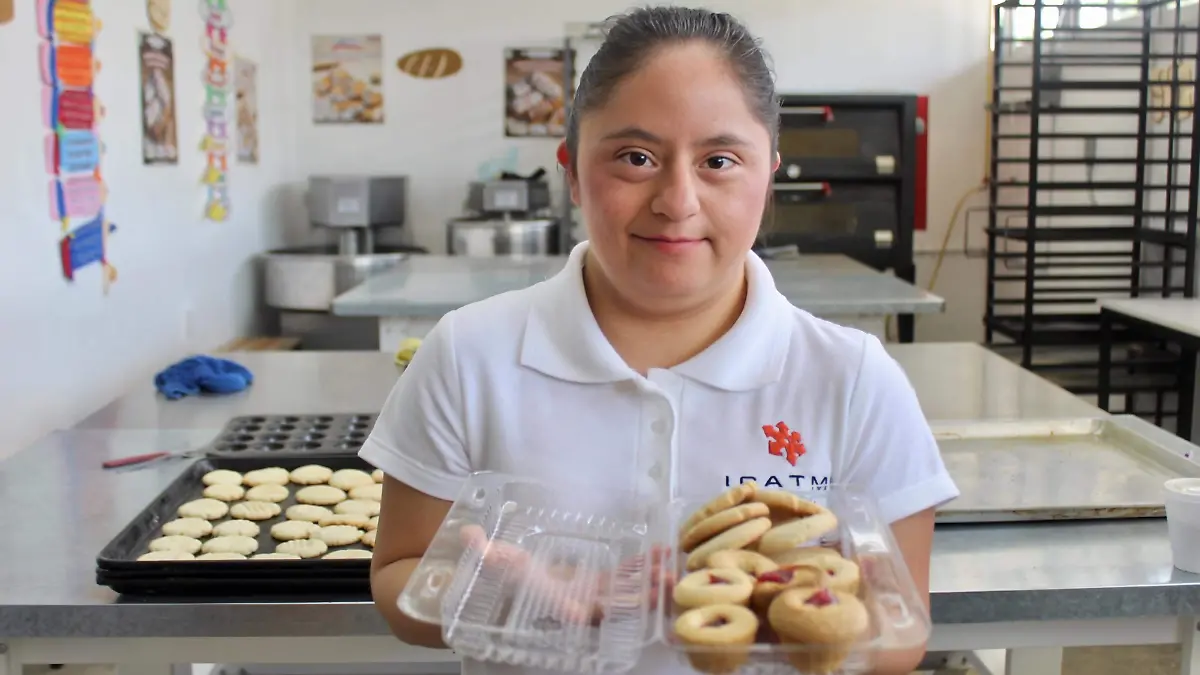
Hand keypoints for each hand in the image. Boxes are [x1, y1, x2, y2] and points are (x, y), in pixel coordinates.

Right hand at [458, 525, 672, 624]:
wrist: (525, 582)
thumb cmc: (512, 575)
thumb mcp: (500, 563)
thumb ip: (487, 553)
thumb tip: (467, 534)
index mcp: (559, 603)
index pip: (577, 611)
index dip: (598, 610)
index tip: (615, 604)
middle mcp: (582, 605)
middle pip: (615, 607)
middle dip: (640, 598)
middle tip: (663, 582)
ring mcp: (597, 596)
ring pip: (629, 593)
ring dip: (650, 582)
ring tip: (670, 565)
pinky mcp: (606, 584)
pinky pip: (629, 578)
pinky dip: (645, 567)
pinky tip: (662, 552)